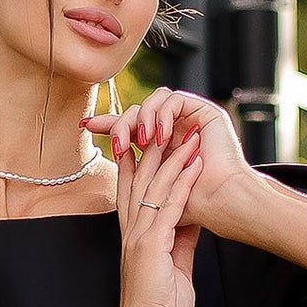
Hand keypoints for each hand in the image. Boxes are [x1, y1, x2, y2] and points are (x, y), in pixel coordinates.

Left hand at [82, 88, 249, 234]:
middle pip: (138, 112)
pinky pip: (173, 99)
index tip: (88, 126)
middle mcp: (176, 131)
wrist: (218, 204)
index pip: (132, 129)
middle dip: (121, 124)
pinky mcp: (204, 112)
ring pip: (153, 101)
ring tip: (143, 141)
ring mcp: (190, 120)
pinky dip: (163, 114)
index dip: (110, 125)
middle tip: (118, 144)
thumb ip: (135, 175)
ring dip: (142, 119)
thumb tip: (116, 161)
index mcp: (163, 148)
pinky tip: (162, 134)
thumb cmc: (192, 207)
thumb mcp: (152, 190)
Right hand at [112, 117, 202, 306]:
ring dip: (176, 157)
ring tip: (191, 133)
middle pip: (142, 178)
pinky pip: (170, 207)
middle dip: (158, 148)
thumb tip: (191, 220)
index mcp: (135, 236)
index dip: (143, 160)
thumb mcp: (171, 266)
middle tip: (172, 121)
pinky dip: (184, 183)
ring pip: (156, 186)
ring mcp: (141, 236)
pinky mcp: (153, 245)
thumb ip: (177, 241)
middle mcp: (133, 230)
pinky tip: (195, 164)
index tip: (155, 137)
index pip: (134, 189)